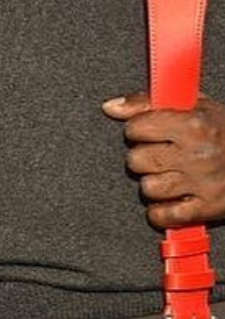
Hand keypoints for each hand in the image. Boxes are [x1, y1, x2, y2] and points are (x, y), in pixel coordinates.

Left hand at [103, 90, 224, 228]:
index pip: (136, 128)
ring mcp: (202, 182)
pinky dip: (161, 211)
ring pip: (148, 188)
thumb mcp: (194, 105)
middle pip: (137, 160)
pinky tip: (169, 198)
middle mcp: (196, 154)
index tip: (148, 131)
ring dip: (153, 183)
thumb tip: (111, 107)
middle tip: (159, 154)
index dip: (138, 129)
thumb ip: (148, 102)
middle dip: (143, 157)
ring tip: (168, 174)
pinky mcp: (208, 207)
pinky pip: (165, 215)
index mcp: (193, 123)